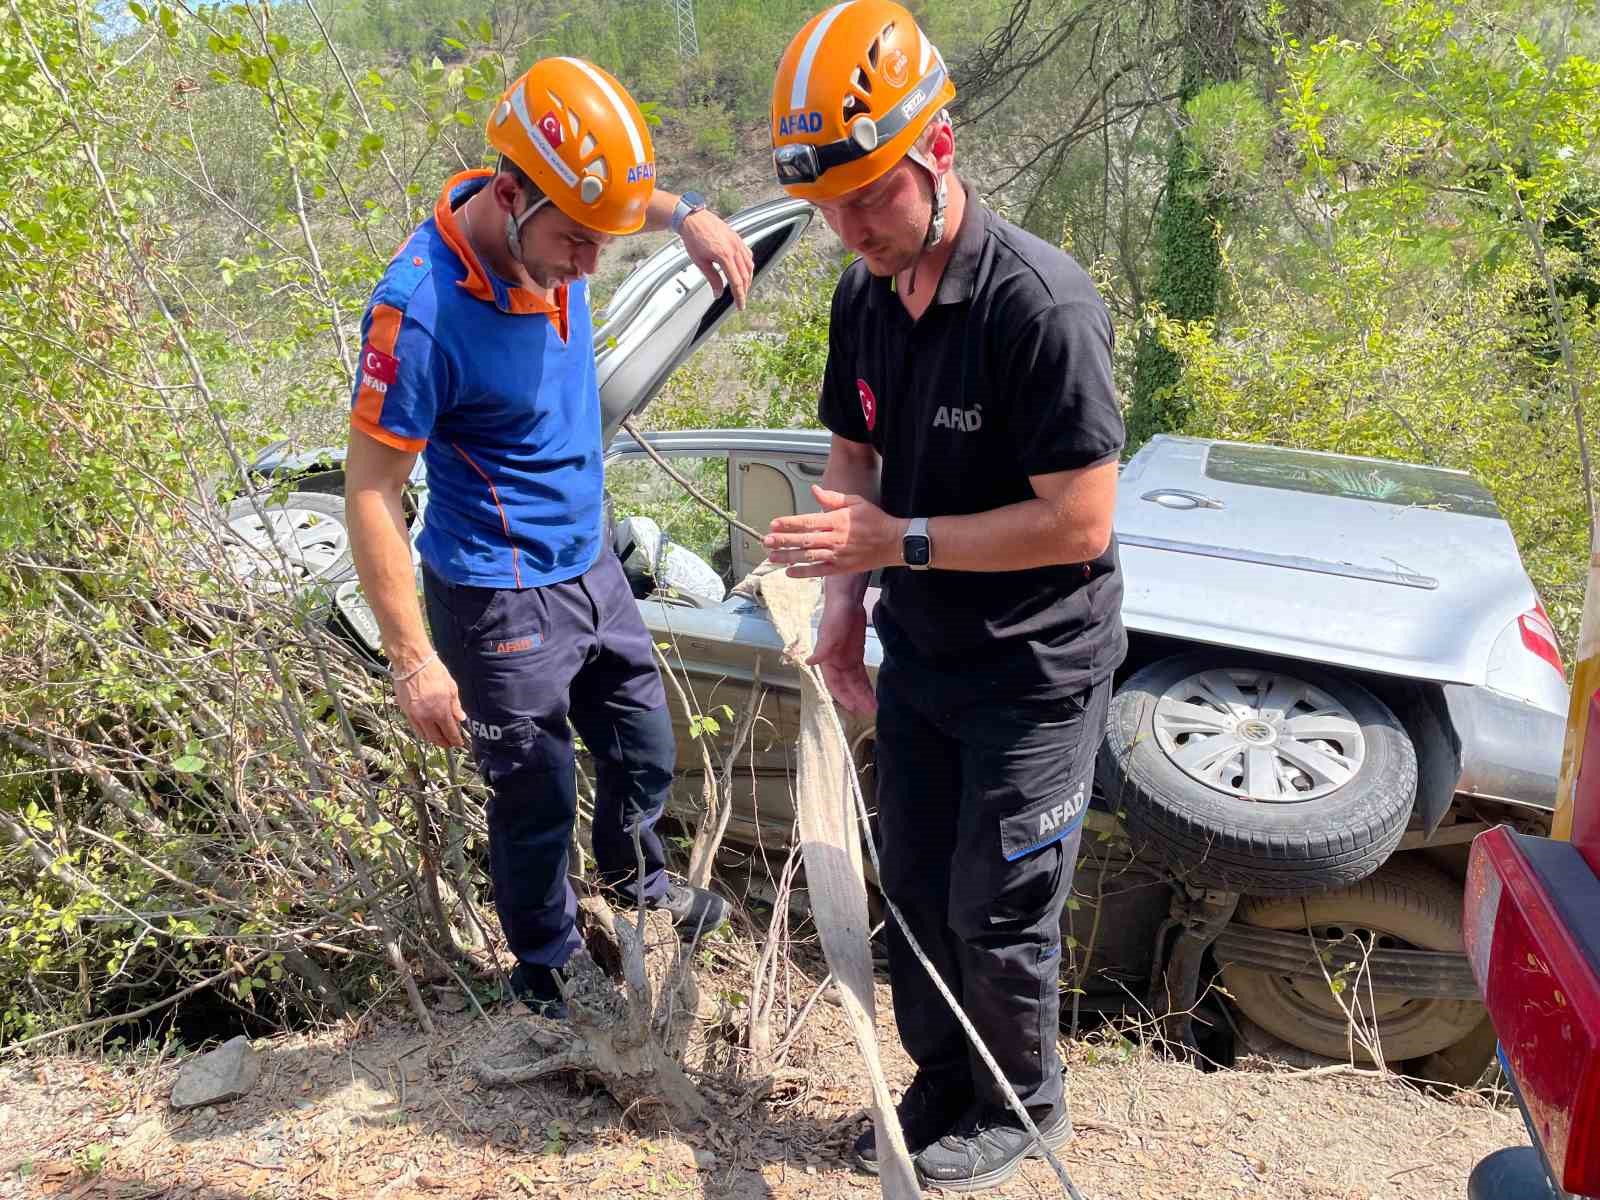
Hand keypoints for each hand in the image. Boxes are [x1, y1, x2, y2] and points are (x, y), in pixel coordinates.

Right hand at [394, 655, 466, 747]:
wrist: (412, 663)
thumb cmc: (433, 671)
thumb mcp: (451, 687)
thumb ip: (456, 706)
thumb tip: (461, 718)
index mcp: (440, 711)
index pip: (450, 733)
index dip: (455, 740)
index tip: (459, 743)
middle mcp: (426, 717)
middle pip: (436, 738)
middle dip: (444, 743)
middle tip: (450, 744)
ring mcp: (414, 715)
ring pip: (424, 735)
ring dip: (433, 739)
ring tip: (440, 739)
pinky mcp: (405, 711)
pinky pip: (414, 727)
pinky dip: (422, 732)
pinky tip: (427, 729)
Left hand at [679, 209, 753, 308]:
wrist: (693, 219)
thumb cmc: (694, 237)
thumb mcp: (700, 262)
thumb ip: (712, 278)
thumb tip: (718, 293)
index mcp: (725, 255)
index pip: (737, 282)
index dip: (740, 296)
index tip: (740, 306)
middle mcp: (734, 248)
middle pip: (745, 275)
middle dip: (744, 290)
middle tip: (740, 300)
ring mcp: (737, 242)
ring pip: (749, 265)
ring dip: (748, 279)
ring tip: (743, 288)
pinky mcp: (737, 238)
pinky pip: (748, 254)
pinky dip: (748, 265)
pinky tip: (744, 270)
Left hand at [764, 485, 907, 578]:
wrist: (893, 542)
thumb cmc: (874, 520)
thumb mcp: (855, 502)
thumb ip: (833, 498)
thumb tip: (815, 490)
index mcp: (837, 521)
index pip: (808, 522)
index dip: (789, 523)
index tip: (774, 524)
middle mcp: (835, 539)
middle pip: (804, 540)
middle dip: (783, 541)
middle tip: (766, 541)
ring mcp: (837, 555)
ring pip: (808, 556)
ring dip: (788, 557)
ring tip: (772, 557)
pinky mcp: (841, 568)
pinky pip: (819, 571)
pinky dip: (804, 573)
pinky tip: (790, 572)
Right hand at [810, 601, 875, 716]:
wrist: (847, 600)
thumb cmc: (835, 615)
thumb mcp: (829, 633)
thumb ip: (821, 649)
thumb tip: (808, 662)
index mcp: (827, 660)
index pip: (834, 683)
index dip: (842, 696)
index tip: (852, 707)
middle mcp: (836, 663)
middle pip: (847, 685)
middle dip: (857, 698)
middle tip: (869, 711)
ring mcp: (847, 659)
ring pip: (855, 682)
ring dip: (863, 694)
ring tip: (874, 706)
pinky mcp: (857, 654)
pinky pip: (861, 673)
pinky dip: (866, 684)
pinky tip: (872, 693)